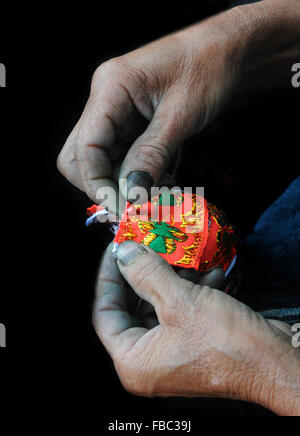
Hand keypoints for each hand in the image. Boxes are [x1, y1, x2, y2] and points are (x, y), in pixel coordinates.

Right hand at [57, 9, 238, 211]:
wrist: (227, 50)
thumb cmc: (208, 69)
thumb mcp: (181, 115)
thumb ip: (152, 154)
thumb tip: (131, 194)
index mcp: (110, 88)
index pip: (84, 149)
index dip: (98, 185)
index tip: (124, 209)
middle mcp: (105, 100)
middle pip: (80, 157)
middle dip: (104, 186)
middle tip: (135, 205)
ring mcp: (115, 111)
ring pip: (102, 161)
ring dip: (125, 184)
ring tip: (159, 195)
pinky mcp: (130, 122)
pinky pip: (122, 157)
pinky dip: (138, 175)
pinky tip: (162, 182)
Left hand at [93, 241, 299, 415]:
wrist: (275, 363)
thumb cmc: (225, 343)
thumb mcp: (180, 302)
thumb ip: (146, 274)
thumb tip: (123, 252)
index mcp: (134, 361)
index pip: (105, 314)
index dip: (109, 277)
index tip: (116, 250)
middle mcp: (149, 360)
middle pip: (134, 306)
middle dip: (146, 273)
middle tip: (148, 244)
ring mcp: (172, 352)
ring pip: (161, 305)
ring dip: (173, 278)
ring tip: (183, 255)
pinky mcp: (194, 343)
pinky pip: (182, 311)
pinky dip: (193, 291)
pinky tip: (209, 273)